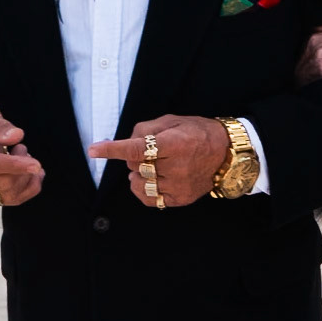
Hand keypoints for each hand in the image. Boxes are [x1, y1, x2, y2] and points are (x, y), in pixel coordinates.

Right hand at [0, 105, 45, 206]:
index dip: (14, 165)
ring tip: (23, 157)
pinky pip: (15, 200)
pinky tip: (31, 173)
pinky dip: (30, 187)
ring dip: (27, 177)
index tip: (36, 164)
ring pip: (10, 194)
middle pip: (3, 182)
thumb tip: (17, 136)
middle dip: (22, 166)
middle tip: (21, 147)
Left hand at [87, 115, 228, 208]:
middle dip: (135, 157)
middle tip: (152, 151)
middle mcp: (176, 167)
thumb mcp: (173, 121)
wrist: (227, 154)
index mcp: (174, 144)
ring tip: (152, 166)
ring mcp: (178, 186)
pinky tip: (149, 180)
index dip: (112, 150)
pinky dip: (142, 190)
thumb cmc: (198, 133)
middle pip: (136, 166)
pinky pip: (150, 199)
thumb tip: (126, 142)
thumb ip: (146, 129)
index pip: (136, 149)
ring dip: (138, 174)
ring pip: (139, 183)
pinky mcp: (180, 199)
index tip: (94, 150)